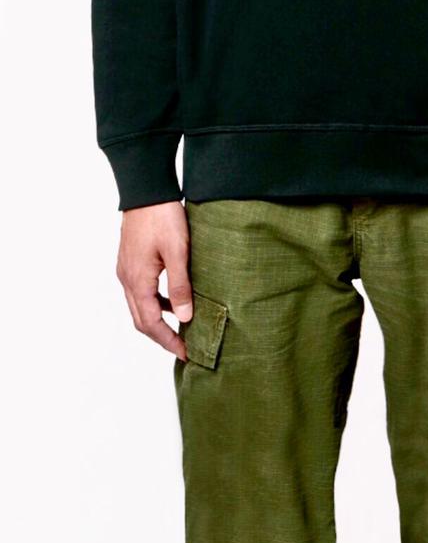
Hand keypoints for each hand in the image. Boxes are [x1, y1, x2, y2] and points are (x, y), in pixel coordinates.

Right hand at [116, 200, 191, 358]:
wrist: (146, 189)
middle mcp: (127, 279)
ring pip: (140, 306)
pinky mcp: (130, 261)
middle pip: (141, 320)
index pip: (151, 324)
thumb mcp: (177, 252)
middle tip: (183, 347)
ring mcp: (126, 270)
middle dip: (161, 337)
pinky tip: (173, 300)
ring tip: (181, 327)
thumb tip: (184, 318)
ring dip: (158, 320)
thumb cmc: (162, 217)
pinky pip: (141, 291)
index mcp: (137, 281)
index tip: (186, 353)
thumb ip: (180, 286)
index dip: (168, 341)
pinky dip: (155, 302)